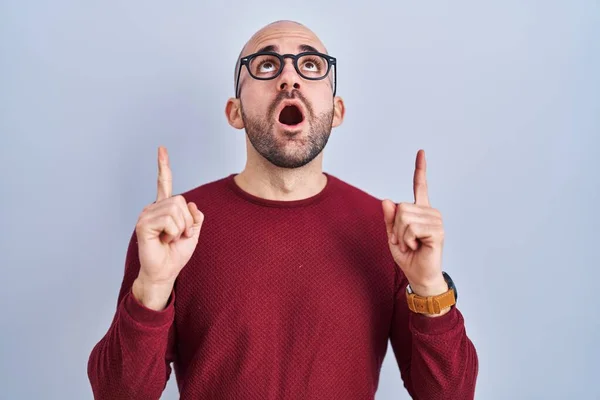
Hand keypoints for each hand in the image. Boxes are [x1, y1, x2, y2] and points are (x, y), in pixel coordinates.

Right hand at [133, 146, 203, 306]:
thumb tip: (191, 205)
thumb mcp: (193, 232)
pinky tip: (164, 240)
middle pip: (180, 200)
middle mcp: (153, 208)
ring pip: (176, 209)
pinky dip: (173, 232)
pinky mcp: (143, 224)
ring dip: (180, 228)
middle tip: (179, 236)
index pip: (163, 183)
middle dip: (187, 221)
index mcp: (164, 208)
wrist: (165, 272)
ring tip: (171, 239)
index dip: (163, 166)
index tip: (161, 149)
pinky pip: (169, 220)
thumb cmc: (176, 254)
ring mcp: (146, 215)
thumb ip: (195, 217)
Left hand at [382, 149, 446, 296]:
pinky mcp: (438, 230)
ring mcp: (436, 220)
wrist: (419, 276)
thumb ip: (389, 219)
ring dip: (401, 235)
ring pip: (404, 217)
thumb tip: (387, 200)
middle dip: (395, 227)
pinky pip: (411, 227)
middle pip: (401, 207)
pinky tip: (417, 246)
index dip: (420, 169)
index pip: (420, 186)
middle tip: (404, 241)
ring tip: (411, 244)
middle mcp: (430, 212)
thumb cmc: (408, 256)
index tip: (421, 152)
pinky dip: (407, 239)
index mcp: (420, 210)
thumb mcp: (392, 236)